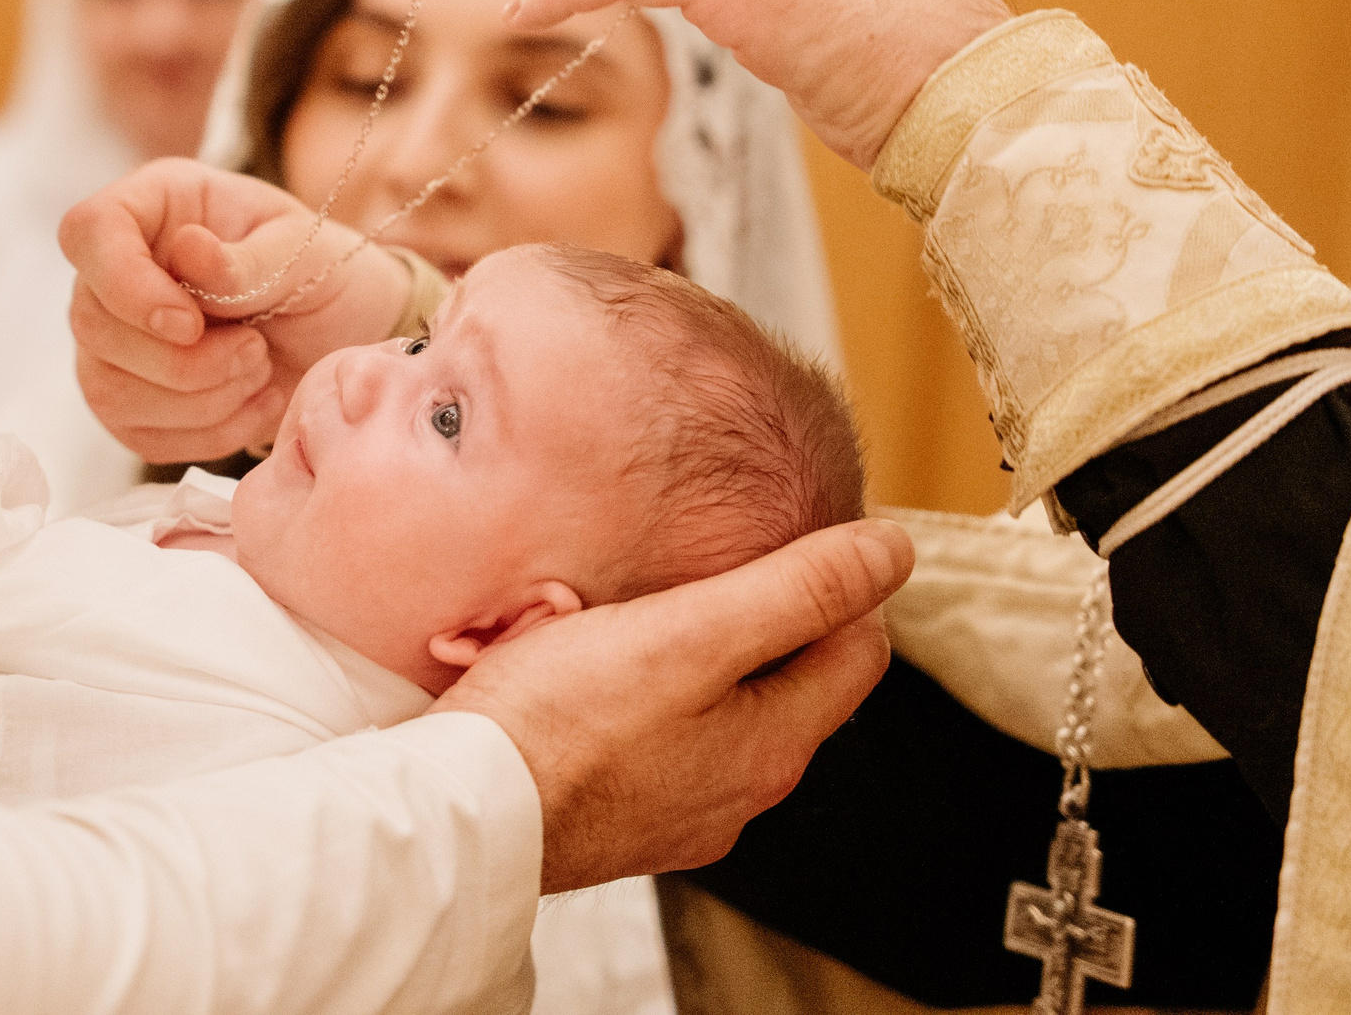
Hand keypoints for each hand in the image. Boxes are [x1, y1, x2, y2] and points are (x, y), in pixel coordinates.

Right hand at [59, 159, 412, 462]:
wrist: (345, 335)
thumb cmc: (323, 272)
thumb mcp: (306, 251)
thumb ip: (248, 259)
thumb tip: (188, 251)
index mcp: (155, 205)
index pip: (89, 230)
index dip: (124, 284)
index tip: (189, 324)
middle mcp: (118, 270)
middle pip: (92, 323)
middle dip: (182, 360)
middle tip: (255, 350)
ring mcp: (115, 340)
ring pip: (108, 390)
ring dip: (200, 399)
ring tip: (259, 370)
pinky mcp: (131, 403)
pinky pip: (140, 436)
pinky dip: (209, 433)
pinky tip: (255, 403)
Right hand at [434, 517, 911, 891]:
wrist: (462, 814)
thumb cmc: (562, 723)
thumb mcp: (692, 633)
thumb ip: (795, 591)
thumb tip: (889, 554)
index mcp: (773, 747)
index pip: (858, 650)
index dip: (837, 581)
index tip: (780, 536)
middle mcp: (738, 789)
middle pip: (777, 673)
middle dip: (733, 609)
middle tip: (669, 572)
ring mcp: (677, 807)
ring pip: (703, 698)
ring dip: (665, 643)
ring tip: (597, 610)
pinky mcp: (619, 810)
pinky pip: (643, 727)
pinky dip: (619, 684)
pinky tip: (565, 659)